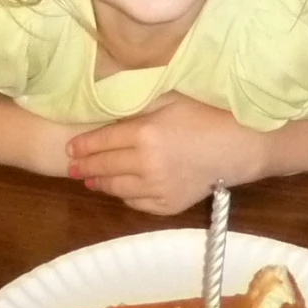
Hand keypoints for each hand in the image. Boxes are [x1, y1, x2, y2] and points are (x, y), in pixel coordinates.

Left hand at [65, 96, 263, 214]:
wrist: (238, 147)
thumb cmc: (205, 116)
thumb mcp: (170, 101)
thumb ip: (140, 108)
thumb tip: (110, 113)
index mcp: (145, 133)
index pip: (102, 140)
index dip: (82, 145)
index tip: (70, 148)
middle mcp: (145, 163)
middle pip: (104, 166)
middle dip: (83, 166)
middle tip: (71, 166)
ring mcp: (156, 188)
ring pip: (116, 188)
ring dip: (99, 183)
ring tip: (89, 179)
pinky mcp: (167, 205)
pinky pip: (136, 203)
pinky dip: (124, 196)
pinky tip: (120, 189)